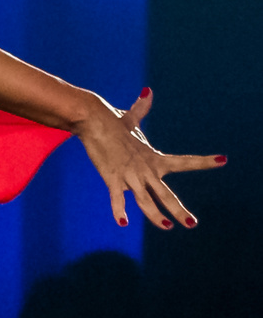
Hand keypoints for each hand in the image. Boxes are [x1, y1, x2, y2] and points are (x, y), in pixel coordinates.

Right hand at [75, 88, 224, 229]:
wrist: (94, 119)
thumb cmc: (111, 121)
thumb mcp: (129, 119)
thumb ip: (141, 109)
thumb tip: (148, 91)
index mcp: (154, 158)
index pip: (184, 161)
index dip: (204, 161)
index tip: (223, 160)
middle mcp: (146, 168)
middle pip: (166, 194)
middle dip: (179, 211)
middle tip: (192, 224)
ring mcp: (130, 174)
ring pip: (146, 200)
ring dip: (156, 215)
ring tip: (166, 226)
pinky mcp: (112, 176)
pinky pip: (117, 197)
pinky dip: (119, 210)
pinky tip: (122, 223)